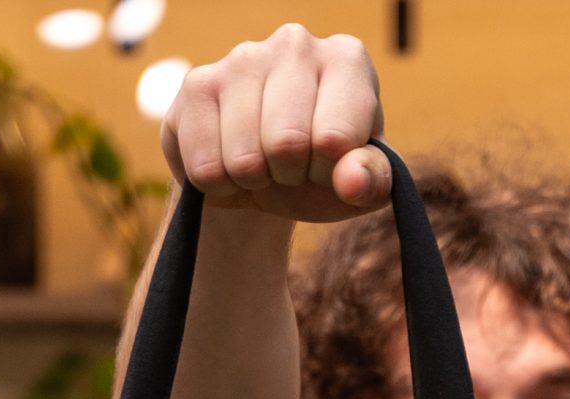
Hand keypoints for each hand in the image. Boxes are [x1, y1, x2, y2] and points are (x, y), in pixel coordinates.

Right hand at [161, 25, 389, 224]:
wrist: (266, 177)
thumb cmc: (323, 173)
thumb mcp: (360, 184)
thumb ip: (373, 181)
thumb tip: (350, 179)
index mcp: (346, 61)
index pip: (335, 139)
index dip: (328, 172)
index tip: (327, 164)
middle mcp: (295, 43)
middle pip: (286, 144)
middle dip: (288, 175)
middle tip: (291, 166)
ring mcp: (242, 57)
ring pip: (243, 158)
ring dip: (252, 181)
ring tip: (262, 164)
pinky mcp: (196, 84)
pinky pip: (204, 164)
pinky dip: (218, 183)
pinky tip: (228, 161)